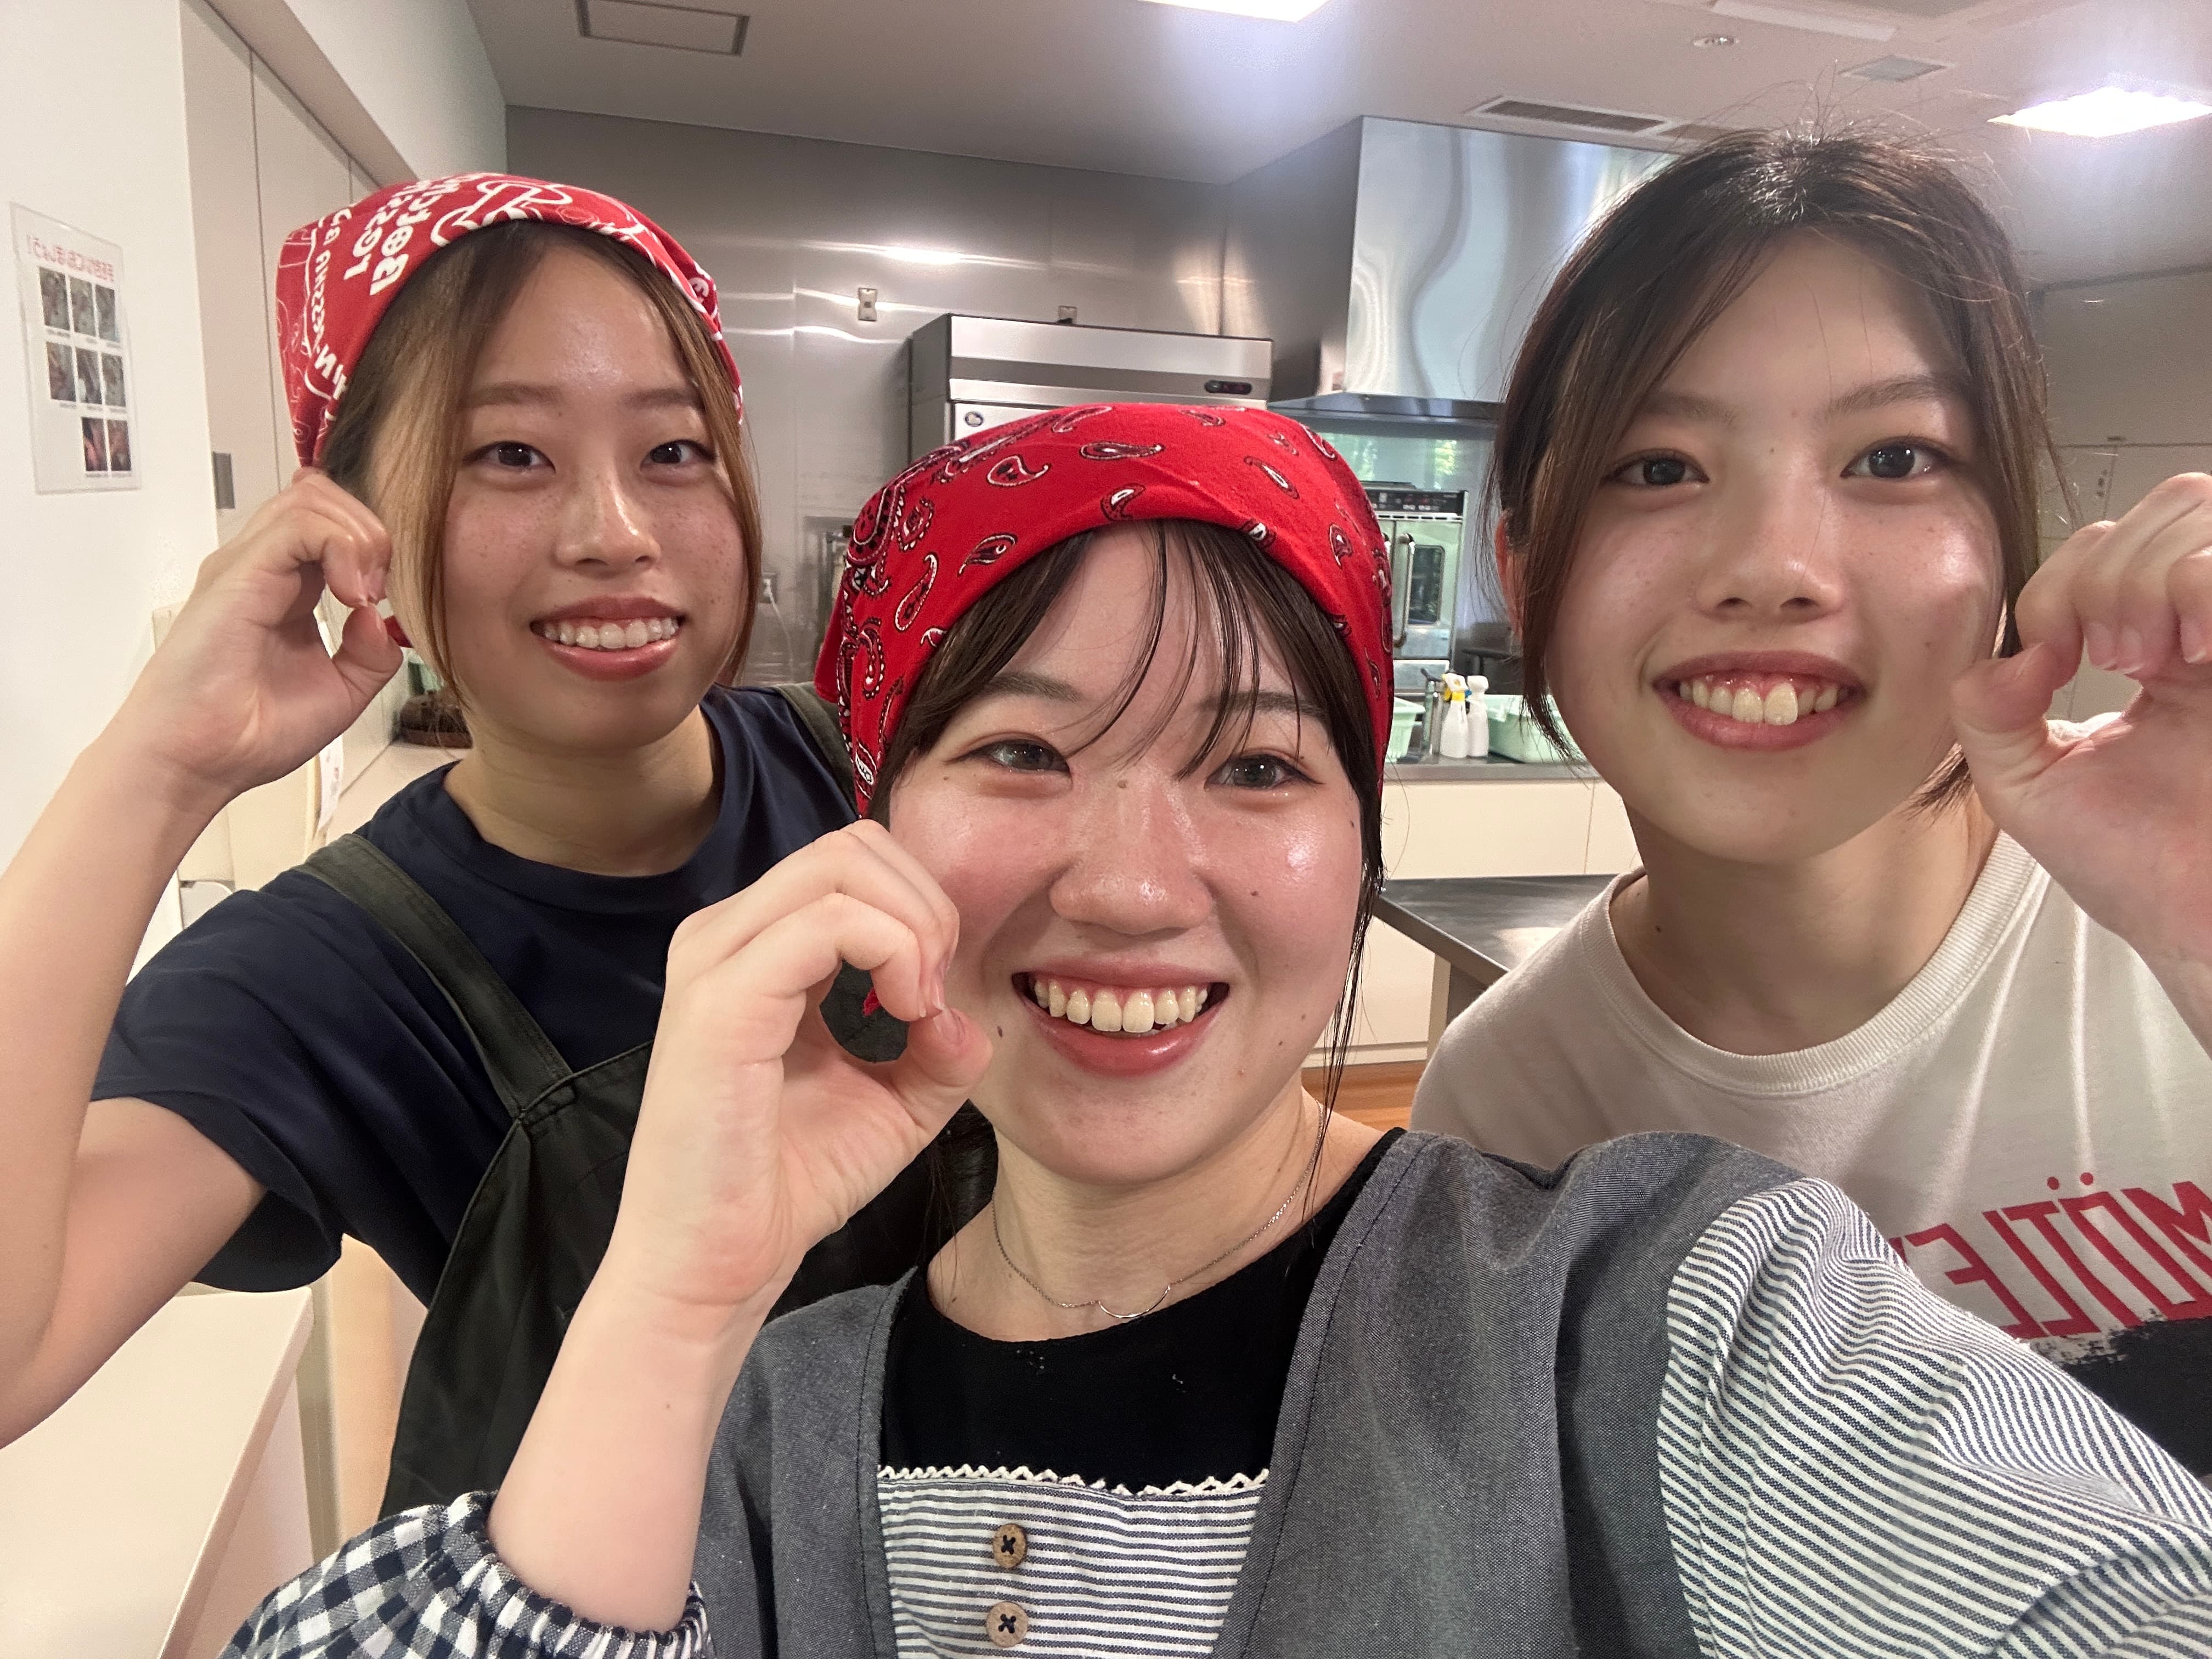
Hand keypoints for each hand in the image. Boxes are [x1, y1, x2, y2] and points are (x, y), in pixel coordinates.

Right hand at [104, 471, 401, 814]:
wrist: (197, 762)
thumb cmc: (250, 734)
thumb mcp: (340, 694)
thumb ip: (370, 654)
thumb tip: (381, 616)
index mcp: (285, 588)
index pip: (332, 524)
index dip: (372, 548)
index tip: (384, 601)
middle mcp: (262, 568)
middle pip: (323, 497)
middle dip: (371, 533)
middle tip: (379, 591)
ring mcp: (246, 566)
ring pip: (312, 497)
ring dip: (359, 538)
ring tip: (363, 595)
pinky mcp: (238, 574)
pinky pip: (299, 523)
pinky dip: (341, 547)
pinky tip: (352, 596)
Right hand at [596, 821, 992, 1347]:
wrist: (716, 1265)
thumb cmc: (789, 1182)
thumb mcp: (897, 1102)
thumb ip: (941, 1043)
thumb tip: (962, 1008)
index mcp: (757, 947)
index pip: (856, 863)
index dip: (921, 911)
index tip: (934, 996)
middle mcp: (726, 936)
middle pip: (853, 846)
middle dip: (924, 907)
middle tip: (932, 994)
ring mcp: (716, 960)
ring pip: (842, 864)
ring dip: (912, 927)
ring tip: (916, 1006)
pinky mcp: (720, 1000)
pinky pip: (828, 921)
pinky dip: (891, 953)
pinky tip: (902, 1016)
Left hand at [1951, 472, 2211, 979]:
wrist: (2202, 924)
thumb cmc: (2140, 868)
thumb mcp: (2028, 786)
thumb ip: (1987, 714)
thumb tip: (2007, 651)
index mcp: (2160, 646)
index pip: (2107, 545)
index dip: (2064, 581)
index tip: (2055, 654)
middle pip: (2166, 506)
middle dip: (2110, 570)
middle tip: (2112, 657)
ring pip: (2199, 509)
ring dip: (2153, 572)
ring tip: (2150, 658)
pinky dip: (2199, 587)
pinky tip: (2192, 651)